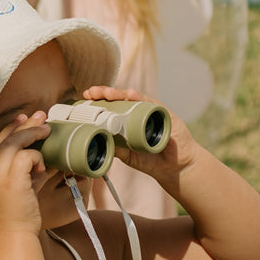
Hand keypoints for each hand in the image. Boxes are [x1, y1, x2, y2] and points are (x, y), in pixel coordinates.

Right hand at [0, 111, 53, 235]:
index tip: (23, 119)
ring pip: (15, 141)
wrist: (11, 238)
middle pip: (5, 138)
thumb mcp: (15, 193)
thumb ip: (24, 176)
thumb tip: (40, 162)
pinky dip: (37, 159)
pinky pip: (26, 155)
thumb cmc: (14, 221)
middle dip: (24, 124)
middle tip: (41, 116)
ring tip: (48, 131)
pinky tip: (42, 169)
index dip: (10, 129)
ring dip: (33, 134)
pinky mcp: (11, 177)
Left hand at [80, 85, 197, 174]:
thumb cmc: (151, 159)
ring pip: (131, 98)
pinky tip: (130, 95)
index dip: (98, 103)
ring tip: (106, 93)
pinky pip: (149, 102)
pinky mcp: (162, 112)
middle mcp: (137, 113)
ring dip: (118, 93)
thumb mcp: (128, 155)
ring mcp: (149, 110)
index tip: (85, 100)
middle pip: (118, 99)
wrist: (174, 166)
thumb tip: (97, 141)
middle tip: (90, 93)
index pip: (111, 107)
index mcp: (127, 121)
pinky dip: (139, 98)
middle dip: (104, 94)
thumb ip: (115, 148)